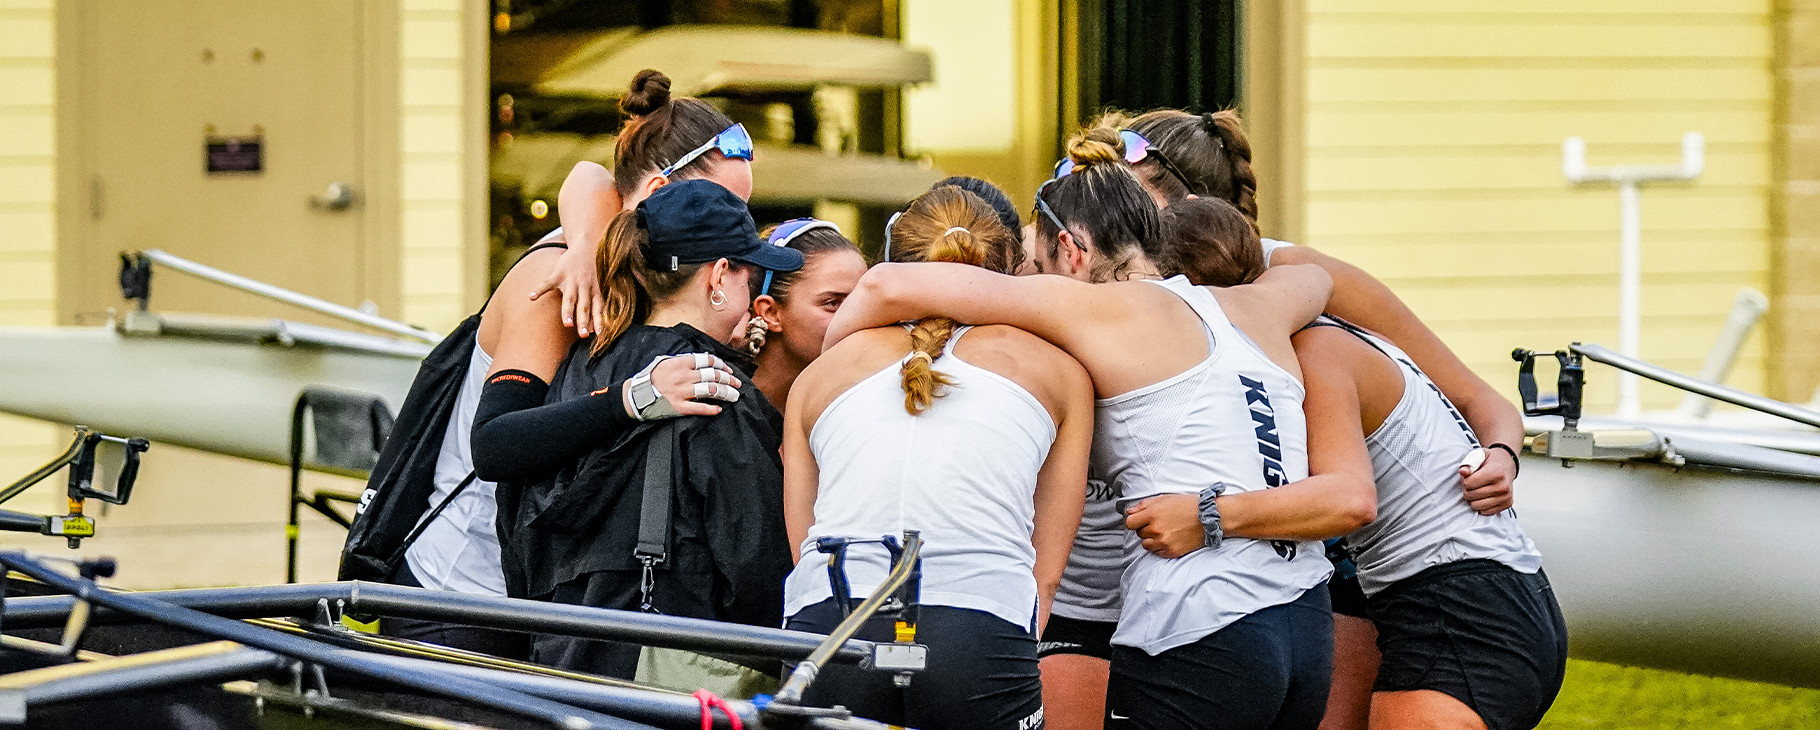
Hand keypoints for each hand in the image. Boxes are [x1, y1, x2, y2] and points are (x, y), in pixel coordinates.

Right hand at [529, 245, 604, 338]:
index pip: (597, 309)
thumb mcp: (596, 287)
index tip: (599, 336)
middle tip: (584, 334)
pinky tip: (530, 298)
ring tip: (567, 324)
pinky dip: (539, 290)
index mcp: (594, 291)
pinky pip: (547, 283)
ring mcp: (571, 280)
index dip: (599, 322)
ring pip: (570, 298)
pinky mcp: (558, 273)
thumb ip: (595, 306)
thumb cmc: (590, 273)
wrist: (585, 246)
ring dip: (568, 311)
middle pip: (584, 306)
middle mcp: (584, 287)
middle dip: (584, 321)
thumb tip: (595, 330)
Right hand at [624, 353, 741, 419]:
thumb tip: (701, 361)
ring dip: (725, 393)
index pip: (707, 360)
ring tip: (734, 396)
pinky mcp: (679, 407)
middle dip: (728, 379)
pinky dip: (711, 409)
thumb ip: (683, 360)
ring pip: (710, 391)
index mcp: (681, 363)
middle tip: (737, 384)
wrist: (636, 395)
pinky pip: (699, 408)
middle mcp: (683, 376)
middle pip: (713, 376)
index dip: (721, 365)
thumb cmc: (651, 377)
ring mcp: (682, 392)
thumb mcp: (665, 361)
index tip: (729, 370)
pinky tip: (719, 409)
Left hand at [1124, 494, 1204, 558]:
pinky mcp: (1171, 551)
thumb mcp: (1164, 499)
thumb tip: (1129, 511)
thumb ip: (1144, 505)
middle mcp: (1156, 529)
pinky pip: (1157, 552)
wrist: (1209, 517)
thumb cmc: (1188, 505)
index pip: (1129, 523)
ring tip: (1165, 531)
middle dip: (1145, 528)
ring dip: (1151, 539)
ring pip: (1146, 545)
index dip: (1134, 521)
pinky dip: (1160, 547)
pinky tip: (1170, 538)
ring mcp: (1164, 542)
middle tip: (1159, 523)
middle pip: (1138, 533)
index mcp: (1152, 514)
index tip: (1139, 520)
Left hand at [1460, 447, 1515, 514]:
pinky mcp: (1507, 505)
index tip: (1469, 476)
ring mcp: (1506, 497)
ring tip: (1477, 489)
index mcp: (1496, 473)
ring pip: (1476, 506)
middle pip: (1471, 495)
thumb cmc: (1490, 461)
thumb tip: (1462, 472)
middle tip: (1472, 483)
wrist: (1507, 465)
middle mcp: (1503, 487)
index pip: (1468, 484)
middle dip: (1467, 489)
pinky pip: (1485, 511)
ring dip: (1473, 499)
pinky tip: (1484, 496)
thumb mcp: (1480, 455)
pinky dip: (1481, 505)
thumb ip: (1469, 462)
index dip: (1464, 480)